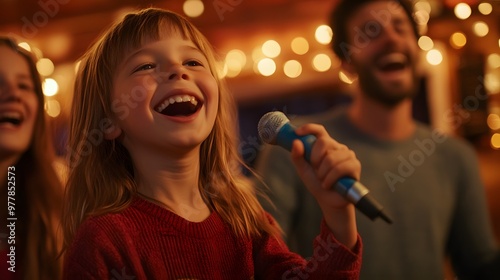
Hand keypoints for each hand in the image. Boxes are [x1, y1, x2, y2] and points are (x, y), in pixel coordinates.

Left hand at [290, 123, 359, 247]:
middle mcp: (338, 147)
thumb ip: (297, 156)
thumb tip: (296, 142)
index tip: (298, 133)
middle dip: (315, 159)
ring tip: (323, 180)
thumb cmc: (317, 183)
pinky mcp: (355, 165)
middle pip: (324, 142)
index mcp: (325, 146)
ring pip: (331, 157)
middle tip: (316, 170)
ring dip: (323, 173)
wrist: (328, 200)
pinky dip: (330, 178)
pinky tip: (329, 185)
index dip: (309, 128)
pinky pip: (340, 168)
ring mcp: (348, 155)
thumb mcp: (303, 170)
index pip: (319, 131)